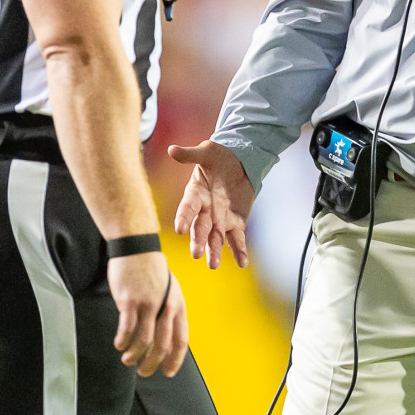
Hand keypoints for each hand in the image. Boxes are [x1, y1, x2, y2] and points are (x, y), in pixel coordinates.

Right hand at [108, 251, 188, 377]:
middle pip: (162, 345)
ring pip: (144, 341)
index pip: (181, 340)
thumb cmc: (151, 271)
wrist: (137, 248)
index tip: (167, 372)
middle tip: (143, 371)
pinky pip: (127, 328)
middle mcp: (166, 306)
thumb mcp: (169, 290)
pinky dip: (122, 341)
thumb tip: (165, 339)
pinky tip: (119, 344)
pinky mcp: (130, 300)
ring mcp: (148, 303)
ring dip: (135, 355)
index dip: (175, 360)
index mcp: (178, 305)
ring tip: (128, 359)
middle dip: (152, 364)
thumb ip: (168, 313)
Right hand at [169, 140, 255, 268]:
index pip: (187, 207)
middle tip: (196, 254)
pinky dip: (239, 251)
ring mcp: (220, 219)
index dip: (183, 217)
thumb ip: (190, 154)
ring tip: (213, 265)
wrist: (239, 163)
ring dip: (215, 251)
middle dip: (198, 240)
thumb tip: (171, 149)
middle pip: (200, 227)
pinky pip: (236, 239)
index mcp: (195, 194)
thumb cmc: (219, 157)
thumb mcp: (207, 152)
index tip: (179, 230)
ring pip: (216, 237)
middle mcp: (205, 210)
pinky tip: (242, 263)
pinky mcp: (235, 223)